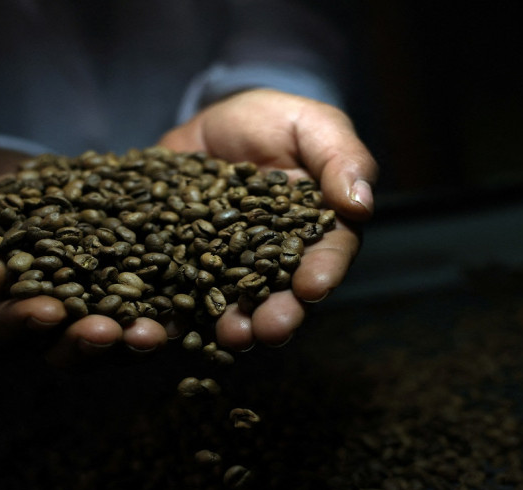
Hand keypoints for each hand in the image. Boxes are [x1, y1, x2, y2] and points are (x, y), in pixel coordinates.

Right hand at [0, 149, 173, 366]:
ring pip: (114, 342)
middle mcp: (57, 326)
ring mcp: (98, 317)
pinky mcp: (136, 302)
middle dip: (87, 341)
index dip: (30, 321)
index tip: (50, 312)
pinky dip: (168, 319)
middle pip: (68, 348)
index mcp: (11, 310)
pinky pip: (152, 317)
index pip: (15, 324)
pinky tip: (185, 314)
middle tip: (105, 332)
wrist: (41, 191)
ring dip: (132, 341)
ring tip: (150, 333)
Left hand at [159, 88, 376, 349]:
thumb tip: (361, 203)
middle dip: (275, 314)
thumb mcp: (313, 124)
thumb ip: (341, 158)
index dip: (322, 272)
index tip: (313, 287)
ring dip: (227, 324)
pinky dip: (167, 312)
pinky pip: (174, 292)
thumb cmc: (275, 120)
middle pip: (278, 293)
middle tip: (266, 330)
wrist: (211, 121)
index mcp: (315, 231)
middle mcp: (274, 260)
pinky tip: (162, 327)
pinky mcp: (183, 262)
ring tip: (226, 336)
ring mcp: (226, 266)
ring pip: (229, 302)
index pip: (326, 255)